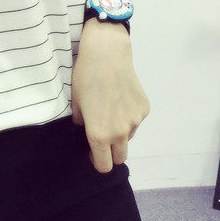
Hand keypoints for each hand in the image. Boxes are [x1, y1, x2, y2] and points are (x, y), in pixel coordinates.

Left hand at [70, 20, 149, 172]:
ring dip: (120, 133)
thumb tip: (85, 128)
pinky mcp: (144, 109)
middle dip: (111, 152)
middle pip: (119, 158)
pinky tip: (119, 97)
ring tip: (110, 110)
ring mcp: (135, 121)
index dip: (97, 161)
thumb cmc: (86, 77)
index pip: (103, 166)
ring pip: (128, 137)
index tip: (93, 152)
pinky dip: (128, 116)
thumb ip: (81, 123)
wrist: (107, 54)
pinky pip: (135, 120)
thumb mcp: (75, 104)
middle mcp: (120, 132)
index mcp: (100, 135)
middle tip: (102, 136)